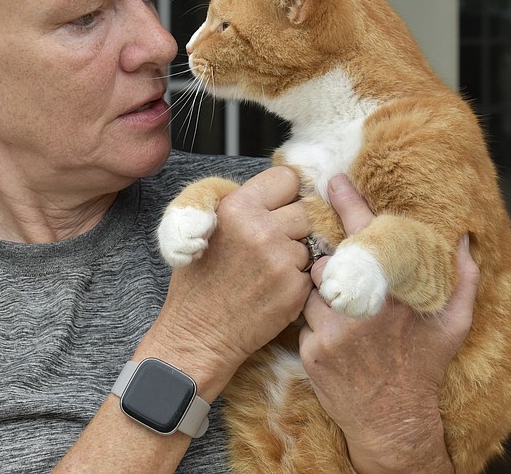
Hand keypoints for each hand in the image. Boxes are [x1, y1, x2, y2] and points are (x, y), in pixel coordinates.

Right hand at [149, 166, 314, 397]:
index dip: (283, 193)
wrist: (199, 333)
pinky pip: (311, 270)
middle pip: (305, 210)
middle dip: (293, 225)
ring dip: (296, 252)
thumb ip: (240, 201)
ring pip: (310, 241)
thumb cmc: (199, 280)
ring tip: (268, 268)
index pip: (287, 178)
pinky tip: (273, 288)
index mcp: (237, 207)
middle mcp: (262, 229)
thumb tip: (280, 185)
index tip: (277, 207)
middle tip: (271, 243)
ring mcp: (282, 260)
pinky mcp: (295, 288)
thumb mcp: (204, 225)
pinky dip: (298, 278)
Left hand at [299, 174, 478, 473]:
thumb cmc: (422, 366)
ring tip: (343, 309)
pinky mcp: (311, 349)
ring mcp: (333, 329)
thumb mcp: (452, 323)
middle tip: (341, 269)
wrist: (392, 419)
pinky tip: (335, 336)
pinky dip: (314, 321)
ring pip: (311, 287)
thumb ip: (461, 278)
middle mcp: (362, 306)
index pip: (364, 234)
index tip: (335, 181)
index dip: (348, 203)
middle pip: (328, 259)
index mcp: (393, 291)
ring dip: (322, 292)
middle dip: (331, 260)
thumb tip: (464, 239)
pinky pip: (302, 318)